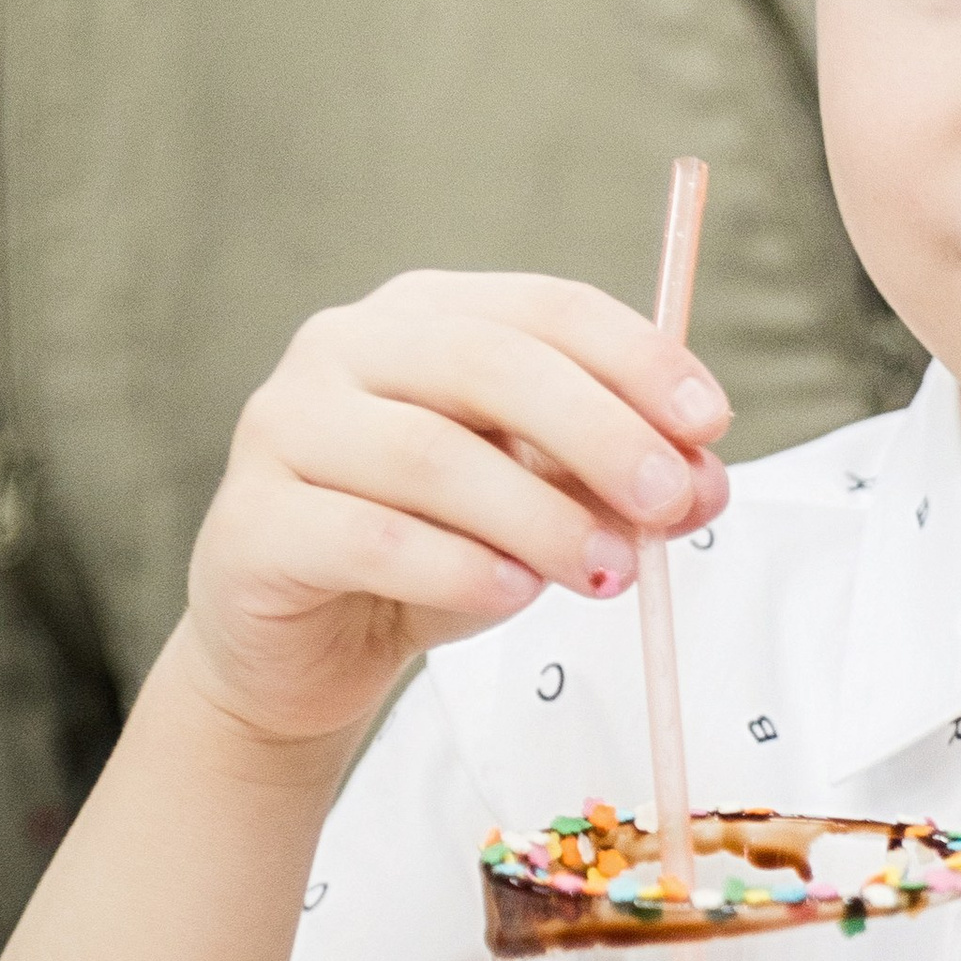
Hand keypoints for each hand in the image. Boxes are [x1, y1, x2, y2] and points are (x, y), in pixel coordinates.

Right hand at [181, 270, 730, 748]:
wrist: (303, 652)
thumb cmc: (430, 554)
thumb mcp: (538, 509)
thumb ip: (612, 484)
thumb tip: (706, 483)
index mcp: (425, 315)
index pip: (546, 308)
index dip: (636, 359)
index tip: (710, 424)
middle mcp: (344, 348)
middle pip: (487, 363)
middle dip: (596, 431)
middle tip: (668, 502)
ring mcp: (284, 428)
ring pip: (428, 454)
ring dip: (538, 515)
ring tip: (606, 571)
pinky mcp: (249, 523)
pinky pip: (366, 537)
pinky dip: (456, 567)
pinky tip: (512, 595)